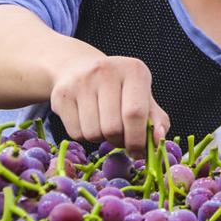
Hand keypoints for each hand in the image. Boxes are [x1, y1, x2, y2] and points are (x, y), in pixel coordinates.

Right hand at [49, 55, 169, 157]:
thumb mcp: (144, 97)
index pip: (135, 114)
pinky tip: (89, 121)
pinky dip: (85, 136)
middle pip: (113, 128)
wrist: (80, 68)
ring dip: (101, 139)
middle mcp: (106, 70)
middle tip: (121, 138)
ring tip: (104, 125)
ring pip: (93, 133)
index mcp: (134, 70)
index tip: (139, 152)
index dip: (138, 140)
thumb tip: (159, 139)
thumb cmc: (120, 89)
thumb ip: (156, 120)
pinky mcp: (61, 94)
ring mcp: (81, 81)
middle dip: (119, 142)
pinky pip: (76, 133)